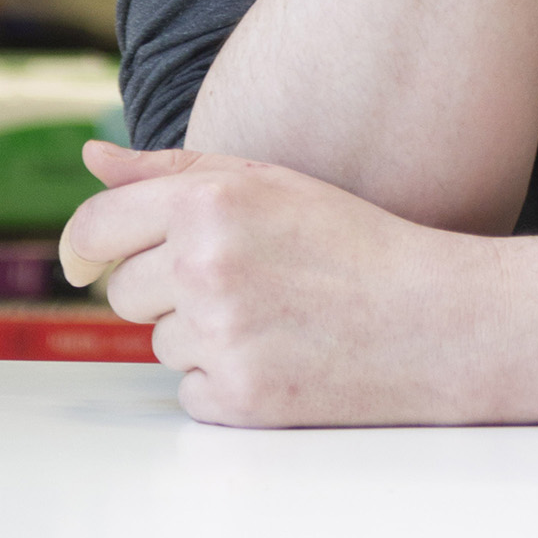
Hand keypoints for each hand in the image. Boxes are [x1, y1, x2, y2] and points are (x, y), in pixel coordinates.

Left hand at [60, 143, 537, 426]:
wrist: (437, 317)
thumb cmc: (355, 241)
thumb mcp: (269, 183)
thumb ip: (170, 170)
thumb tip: (92, 158)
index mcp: (212, 200)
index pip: (96, 226)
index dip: (82, 246)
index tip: (85, 260)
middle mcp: (208, 263)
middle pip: (126, 290)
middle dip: (168, 287)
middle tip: (244, 276)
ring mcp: (222, 333)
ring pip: (160, 343)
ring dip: (202, 334)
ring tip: (276, 312)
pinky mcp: (239, 396)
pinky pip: (191, 392)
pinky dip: (226, 381)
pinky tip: (282, 352)